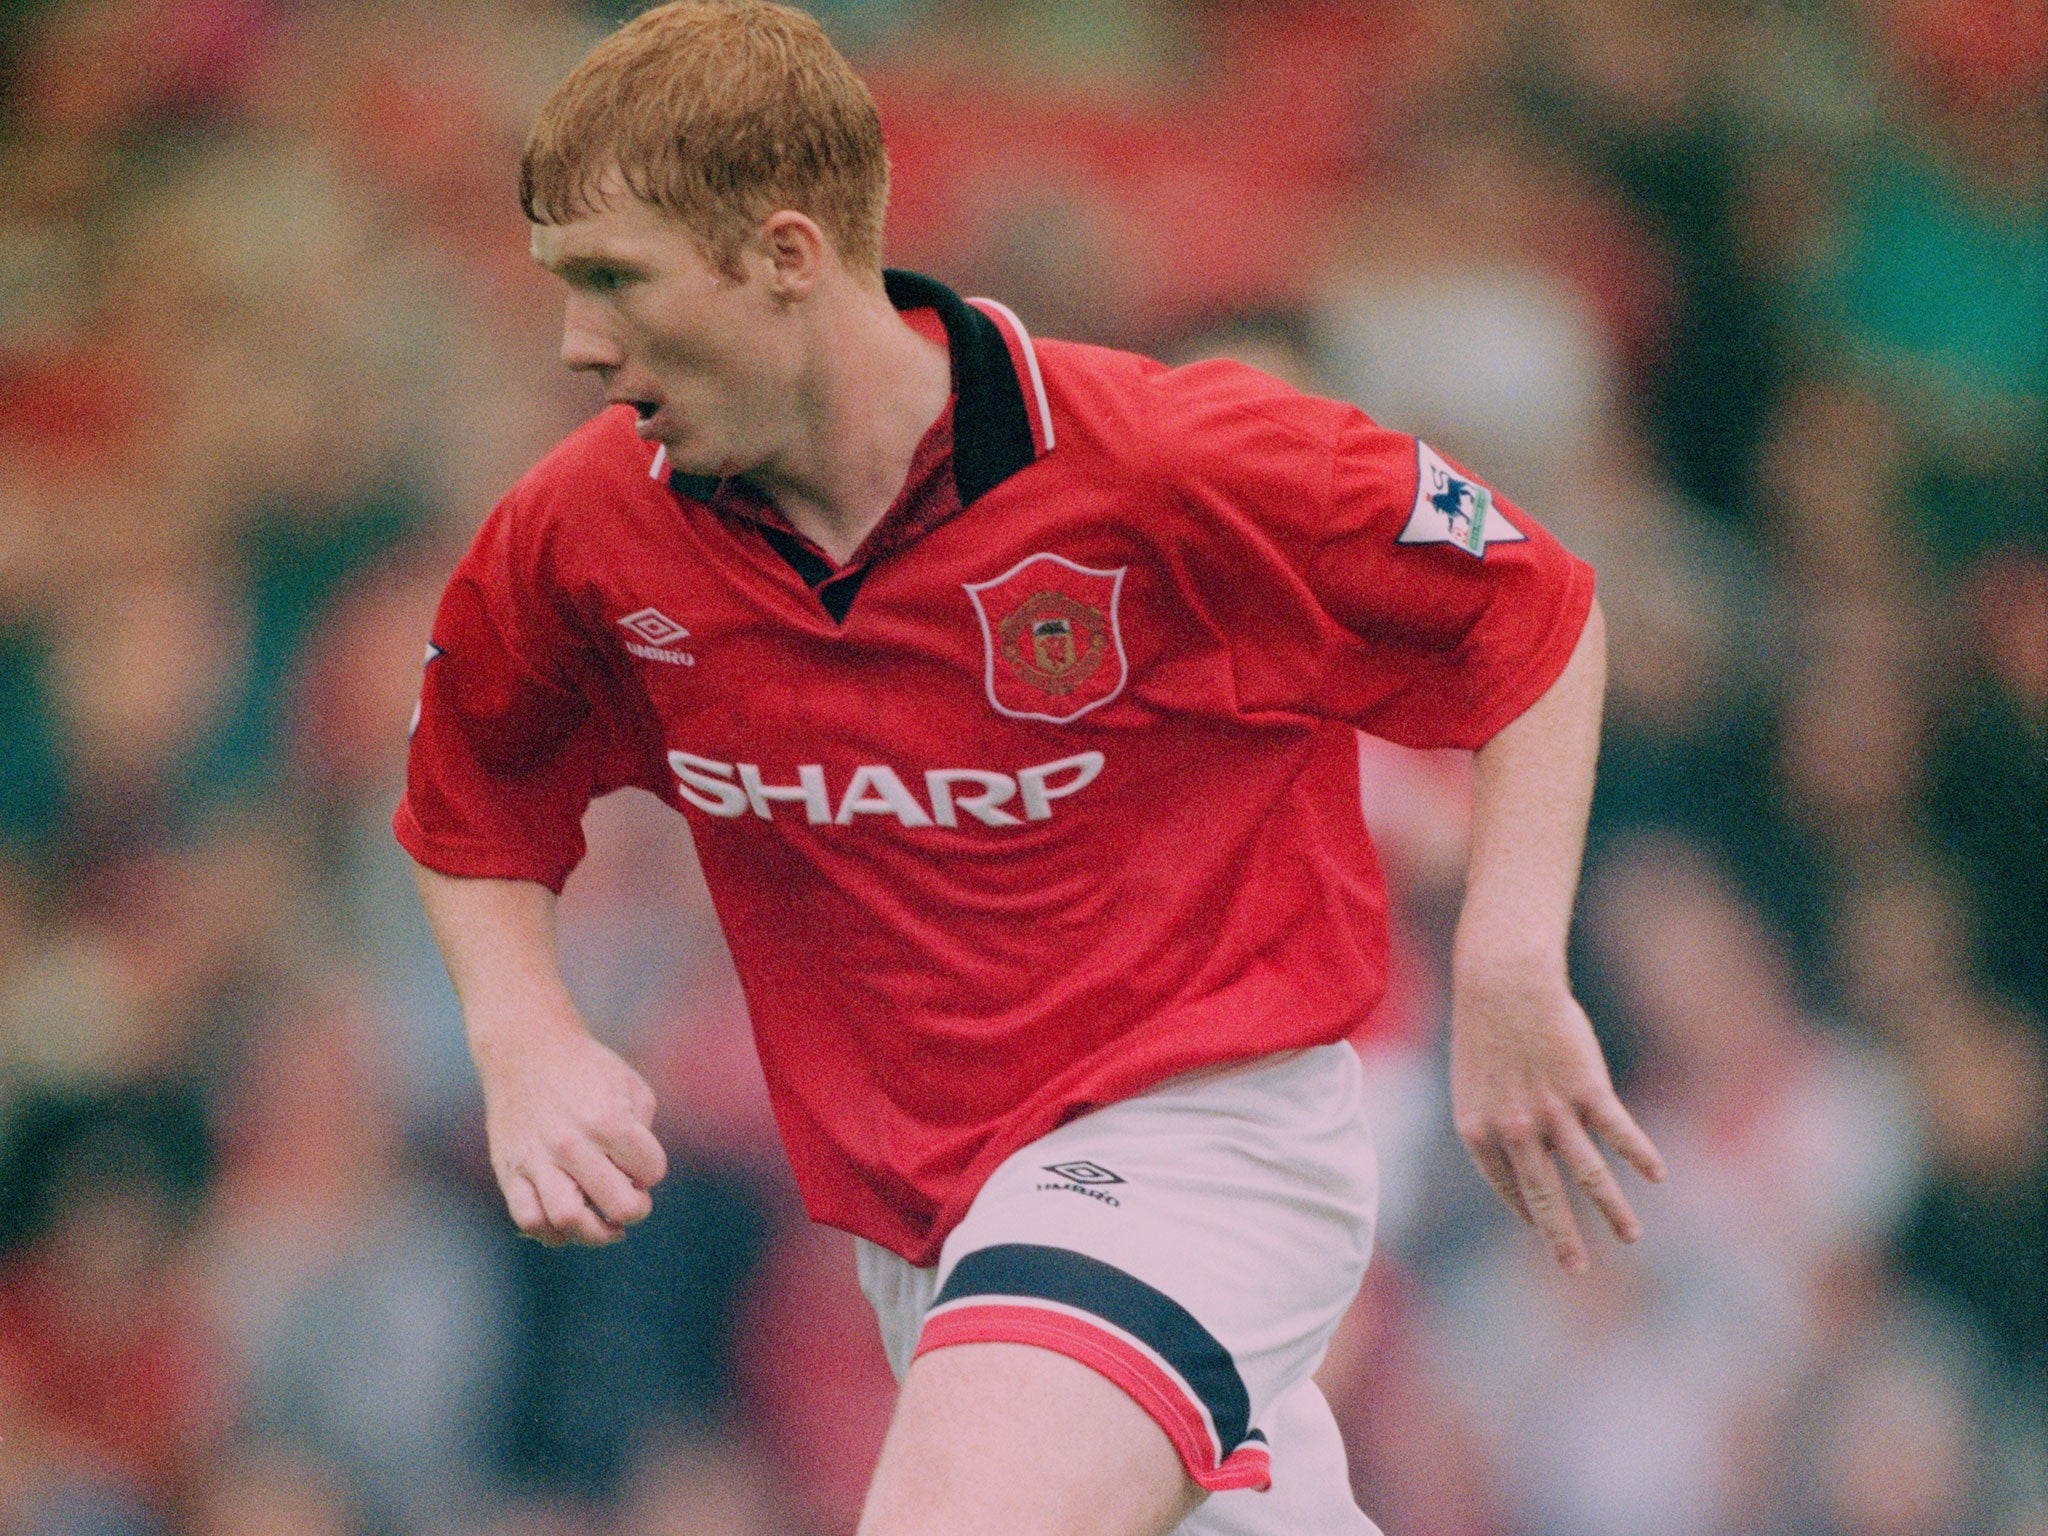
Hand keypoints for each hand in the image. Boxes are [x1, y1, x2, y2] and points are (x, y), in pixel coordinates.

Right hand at [474, 1015, 668, 1245]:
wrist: (525, 1050)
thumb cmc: (587, 1070)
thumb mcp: (631, 1086)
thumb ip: (645, 1133)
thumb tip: (638, 1182)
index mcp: (606, 1119)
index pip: (650, 1171)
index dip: (652, 1171)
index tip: (641, 1161)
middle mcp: (570, 1143)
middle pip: (618, 1205)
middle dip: (635, 1211)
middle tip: (631, 1199)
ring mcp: (536, 1159)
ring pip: (568, 1221)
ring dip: (595, 1233)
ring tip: (603, 1224)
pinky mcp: (509, 1171)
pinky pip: (529, 1219)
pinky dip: (552, 1232)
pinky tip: (568, 1223)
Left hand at [1449, 973, 1664, 1272]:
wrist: (1503, 983)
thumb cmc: (1487, 1031)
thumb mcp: (1475, 1085)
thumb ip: (1496, 1125)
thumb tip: (1526, 1155)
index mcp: (1478, 1131)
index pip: (1507, 1187)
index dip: (1526, 1211)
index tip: (1542, 1230)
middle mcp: (1514, 1129)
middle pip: (1544, 1195)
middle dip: (1562, 1237)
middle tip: (1575, 1269)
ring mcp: (1552, 1111)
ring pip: (1588, 1173)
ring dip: (1611, 1209)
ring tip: (1630, 1235)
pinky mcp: (1586, 1088)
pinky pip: (1617, 1131)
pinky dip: (1639, 1154)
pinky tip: (1656, 1174)